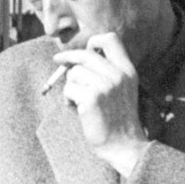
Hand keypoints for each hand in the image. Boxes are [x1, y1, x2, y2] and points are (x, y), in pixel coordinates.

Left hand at [52, 32, 150, 171]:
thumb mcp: (121, 89)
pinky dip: (68, 99)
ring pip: (74, 73)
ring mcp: (106, 85)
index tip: (85, 50)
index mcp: (127, 70)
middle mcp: (118, 75)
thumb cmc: (117, 119)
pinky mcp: (92, 98)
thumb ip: (106, 72)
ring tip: (78, 101)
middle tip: (57, 60)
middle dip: (68, 57)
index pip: (110, 39)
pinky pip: (69, 89)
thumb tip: (76, 58)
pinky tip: (77, 109)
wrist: (124, 145)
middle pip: (85, 54)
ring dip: (71, 86)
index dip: (94, 41)